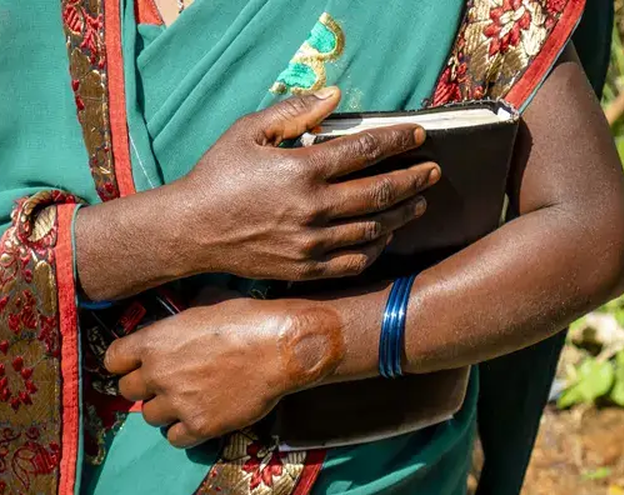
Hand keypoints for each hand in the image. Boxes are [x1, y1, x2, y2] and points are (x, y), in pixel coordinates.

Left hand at [104, 297, 344, 447]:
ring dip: (163, 409)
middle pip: (127, 390)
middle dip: (144, 386)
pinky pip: (173, 438)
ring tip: (185, 400)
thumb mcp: (206, 305)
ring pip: (149, 416)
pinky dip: (182, 431)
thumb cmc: (247, 319)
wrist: (279, 349)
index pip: (113, 359)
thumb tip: (183, 317)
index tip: (135, 363)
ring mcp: (178, 402)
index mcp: (154, 341)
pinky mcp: (199, 426)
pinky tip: (197, 418)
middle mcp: (158, 373)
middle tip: (165, 382)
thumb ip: (182, 319)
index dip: (124, 362)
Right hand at [183, 87, 439, 280]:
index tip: (417, 136)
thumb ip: (294, 112)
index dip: (398, 141)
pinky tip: (384, 237)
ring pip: (373, 229)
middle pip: (381, 192)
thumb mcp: (248, 131)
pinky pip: (353, 262)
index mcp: (302, 170)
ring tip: (418, 203)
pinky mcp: (305, 268)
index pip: (366, 151)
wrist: (192, 230)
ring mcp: (311, 242)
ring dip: (402, 214)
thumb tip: (335, 97)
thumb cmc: (218, 176)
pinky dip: (375, 249)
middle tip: (431, 172)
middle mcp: (313, 208)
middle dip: (413, 179)